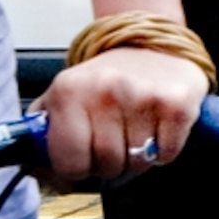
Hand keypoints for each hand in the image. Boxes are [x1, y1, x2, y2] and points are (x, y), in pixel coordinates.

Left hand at [41, 44, 208, 183]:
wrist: (147, 44)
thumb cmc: (101, 81)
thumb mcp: (59, 100)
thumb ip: (41, 139)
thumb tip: (44, 175)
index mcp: (69, 92)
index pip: (70, 162)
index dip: (76, 170)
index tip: (83, 160)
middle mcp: (106, 90)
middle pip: (106, 165)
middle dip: (108, 166)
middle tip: (112, 146)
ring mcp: (143, 96)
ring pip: (137, 164)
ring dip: (136, 160)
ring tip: (133, 136)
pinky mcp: (176, 103)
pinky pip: (167, 154)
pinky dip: (162, 151)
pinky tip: (156, 129)